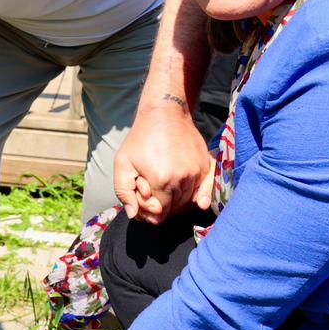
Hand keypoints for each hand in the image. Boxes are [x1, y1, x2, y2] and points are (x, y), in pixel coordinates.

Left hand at [112, 102, 214, 223]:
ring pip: (187, 200)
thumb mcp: (122, 163)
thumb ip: (124, 192)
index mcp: (160, 179)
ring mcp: (196, 172)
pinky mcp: (206, 166)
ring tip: (163, 179)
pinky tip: (186, 191)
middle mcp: (182, 178)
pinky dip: (193, 194)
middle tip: (151, 186)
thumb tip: (135, 216)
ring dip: (175, 198)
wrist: (165, 114)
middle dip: (161, 203)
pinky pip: (201, 191)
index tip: (142, 191)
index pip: (158, 212)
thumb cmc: (140, 139)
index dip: (148, 206)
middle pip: (173, 208)